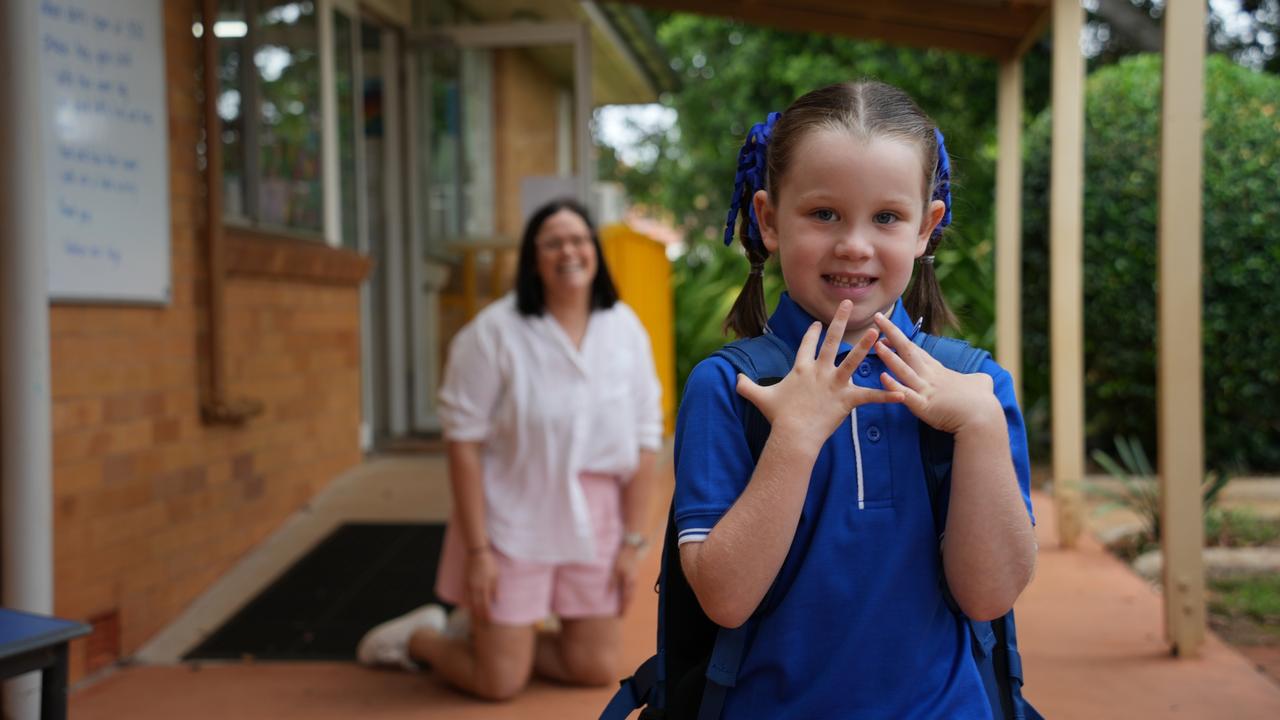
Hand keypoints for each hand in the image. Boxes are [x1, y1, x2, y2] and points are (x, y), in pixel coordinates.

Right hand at [465, 547, 497, 622]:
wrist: (476, 553)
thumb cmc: (489, 563)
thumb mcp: (496, 575)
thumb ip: (496, 589)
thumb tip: (496, 601)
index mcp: (484, 587)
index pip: (485, 605)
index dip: (487, 614)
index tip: (489, 622)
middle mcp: (475, 589)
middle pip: (477, 606)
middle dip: (479, 616)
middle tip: (482, 625)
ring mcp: (469, 586)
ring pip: (470, 603)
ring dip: (472, 612)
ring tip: (474, 620)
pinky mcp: (465, 582)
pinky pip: (465, 596)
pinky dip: (466, 603)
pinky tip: (467, 608)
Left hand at [612, 545, 641, 613]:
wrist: (630, 545)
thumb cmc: (622, 557)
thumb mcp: (615, 569)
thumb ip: (612, 581)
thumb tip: (607, 594)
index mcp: (629, 582)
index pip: (626, 598)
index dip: (624, 608)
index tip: (621, 617)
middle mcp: (632, 581)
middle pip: (629, 596)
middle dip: (626, 605)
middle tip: (622, 614)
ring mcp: (633, 576)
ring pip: (630, 591)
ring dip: (626, 598)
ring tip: (622, 605)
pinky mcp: (631, 572)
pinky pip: (629, 585)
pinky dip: (626, 591)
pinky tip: (622, 592)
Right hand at [736, 299, 903, 452]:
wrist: (792, 434)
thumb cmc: (778, 417)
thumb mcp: (760, 398)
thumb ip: (747, 386)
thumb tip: (734, 378)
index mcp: (801, 369)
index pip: (807, 346)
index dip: (811, 334)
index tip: (816, 323)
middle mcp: (819, 371)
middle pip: (830, 341)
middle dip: (839, 321)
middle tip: (848, 304)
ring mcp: (834, 384)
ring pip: (852, 361)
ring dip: (865, 346)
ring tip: (877, 332)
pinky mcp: (847, 399)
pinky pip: (869, 396)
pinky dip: (886, 396)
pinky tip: (902, 393)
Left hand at [872, 313, 1001, 434]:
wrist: (984, 418)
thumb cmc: (983, 402)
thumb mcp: (981, 382)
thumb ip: (977, 378)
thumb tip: (982, 378)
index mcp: (939, 372)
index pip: (917, 351)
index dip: (901, 340)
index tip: (887, 331)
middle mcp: (930, 377)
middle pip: (908, 351)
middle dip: (892, 333)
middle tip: (877, 318)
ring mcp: (926, 391)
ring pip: (904, 370)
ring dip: (889, 357)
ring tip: (876, 344)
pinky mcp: (924, 407)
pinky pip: (906, 395)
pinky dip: (894, 386)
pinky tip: (882, 377)